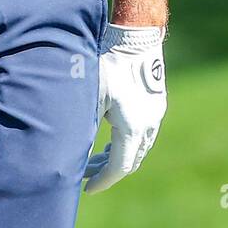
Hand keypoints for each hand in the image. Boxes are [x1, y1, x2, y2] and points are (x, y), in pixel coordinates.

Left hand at [82, 23, 165, 193]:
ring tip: (97, 157)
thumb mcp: (91, 98)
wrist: (136, 38)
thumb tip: (71, 155)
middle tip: (85, 173)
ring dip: (118, 155)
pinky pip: (144, 133)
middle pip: (130, 161)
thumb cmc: (109, 64)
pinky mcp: (157, 104)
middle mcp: (148, 125)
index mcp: (132, 128)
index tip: (86, 189)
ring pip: (139, 148)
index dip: (102, 181)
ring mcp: (155, 115)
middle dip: (107, 171)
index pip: (119, 167)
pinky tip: (112, 135)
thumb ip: (84, 129)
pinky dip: (127, 141)